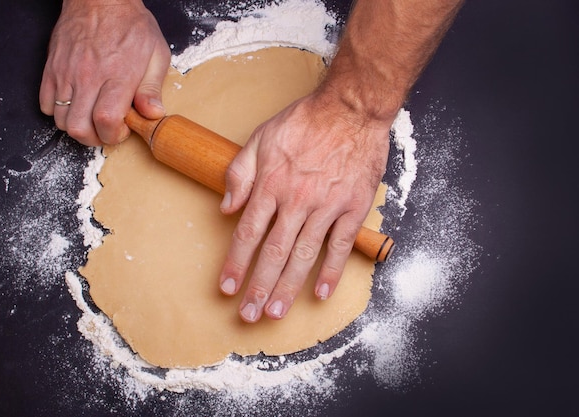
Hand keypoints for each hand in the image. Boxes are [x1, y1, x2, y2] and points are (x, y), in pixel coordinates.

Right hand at [39, 0, 169, 145]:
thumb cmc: (130, 25)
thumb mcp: (156, 55)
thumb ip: (152, 89)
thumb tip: (152, 114)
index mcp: (117, 76)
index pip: (106, 121)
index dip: (114, 135)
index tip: (122, 129)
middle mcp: (88, 77)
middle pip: (79, 128)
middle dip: (95, 138)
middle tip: (106, 130)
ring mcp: (66, 74)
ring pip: (61, 120)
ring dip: (77, 127)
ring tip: (92, 117)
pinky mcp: (51, 69)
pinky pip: (46, 105)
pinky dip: (59, 113)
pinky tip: (76, 104)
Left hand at [217, 91, 390, 322]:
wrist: (351, 109)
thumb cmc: (305, 121)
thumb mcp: (261, 138)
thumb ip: (240, 173)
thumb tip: (226, 207)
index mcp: (271, 184)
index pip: (247, 233)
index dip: (235, 263)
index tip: (227, 288)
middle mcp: (296, 200)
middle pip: (273, 252)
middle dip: (258, 287)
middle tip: (249, 315)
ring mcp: (326, 206)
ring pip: (304, 254)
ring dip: (288, 287)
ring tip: (275, 312)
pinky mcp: (352, 207)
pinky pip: (339, 245)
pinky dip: (330, 270)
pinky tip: (320, 292)